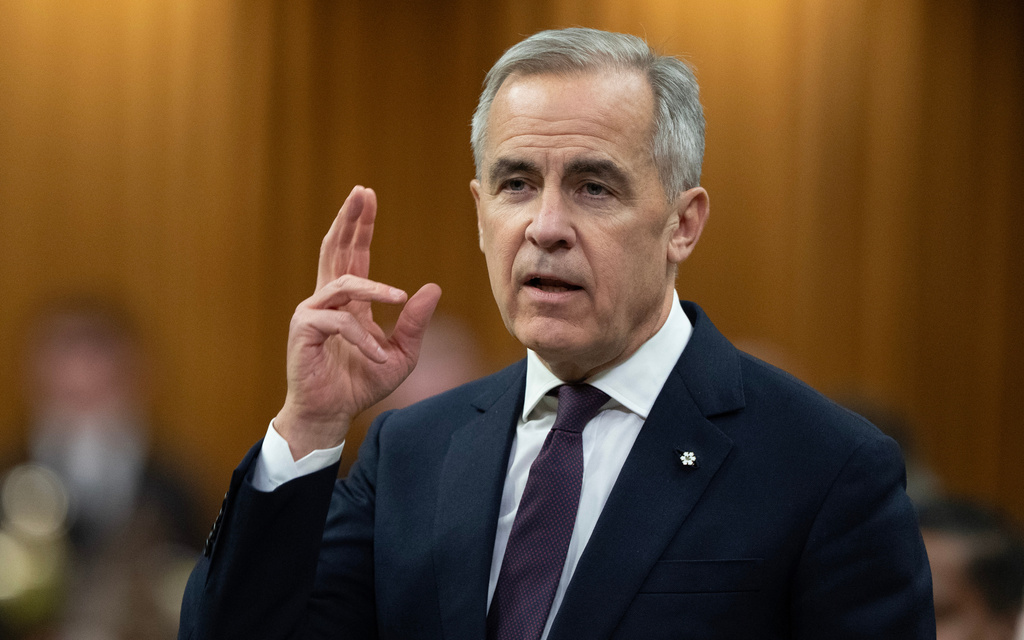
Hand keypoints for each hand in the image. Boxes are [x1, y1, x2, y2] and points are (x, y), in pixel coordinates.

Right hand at [274, 186, 441, 458]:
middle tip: (362, 192)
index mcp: (349, 301)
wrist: (333, 413)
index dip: (360, 224)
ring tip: (398, 297)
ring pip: (344, 282)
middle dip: (349, 219)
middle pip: (335, 249)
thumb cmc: (362, 383)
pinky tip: (378, 353)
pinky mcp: (305, 330)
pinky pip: (339, 322)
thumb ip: (415, 323)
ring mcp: (313, 312)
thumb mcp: (402, 353)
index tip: (367, 195)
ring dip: (374, 288)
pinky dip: (363, 337)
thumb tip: (432, 288)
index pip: (353, 253)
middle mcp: (328, 300)